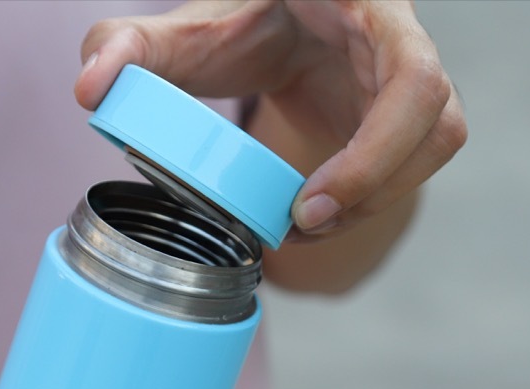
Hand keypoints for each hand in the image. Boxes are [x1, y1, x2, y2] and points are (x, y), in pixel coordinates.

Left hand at [75, 0, 466, 238]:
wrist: (285, 20)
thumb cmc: (240, 20)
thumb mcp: (183, 30)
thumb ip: (128, 46)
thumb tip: (91, 92)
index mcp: (361, 0)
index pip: (410, 66)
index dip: (377, 142)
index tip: (307, 197)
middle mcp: (400, 33)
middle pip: (437, 113)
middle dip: (375, 182)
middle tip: (301, 222)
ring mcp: (416, 72)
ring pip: (438, 142)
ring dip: (378, 196)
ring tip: (303, 224)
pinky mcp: (412, 112)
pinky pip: (418, 161)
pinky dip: (372, 198)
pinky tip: (317, 215)